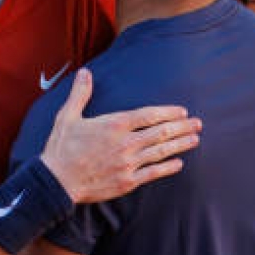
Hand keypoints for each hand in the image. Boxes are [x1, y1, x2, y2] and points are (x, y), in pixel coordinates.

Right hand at [40, 68, 201, 202]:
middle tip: (198, 123)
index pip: (149, 115)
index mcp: (114, 125)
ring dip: (180, 145)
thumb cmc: (61, 148)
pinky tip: (179, 163)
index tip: (182, 111)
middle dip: (182, 127)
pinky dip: (168, 167)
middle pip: (161, 132)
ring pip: (161, 152)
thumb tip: (85, 72)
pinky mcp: (127, 182)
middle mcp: (125, 143)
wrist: (56, 181)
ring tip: (195, 139)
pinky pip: (153, 174)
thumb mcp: (67, 116)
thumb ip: (80, 93)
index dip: (168, 113)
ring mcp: (128, 164)